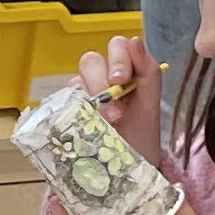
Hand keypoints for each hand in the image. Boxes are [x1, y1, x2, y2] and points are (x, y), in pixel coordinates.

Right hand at [81, 32, 164, 168]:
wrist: (126, 173)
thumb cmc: (140, 139)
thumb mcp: (150, 107)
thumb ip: (148, 73)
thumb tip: (135, 41)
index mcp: (126, 72)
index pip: (117, 46)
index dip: (118, 59)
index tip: (120, 80)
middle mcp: (102, 79)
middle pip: (91, 61)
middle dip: (101, 82)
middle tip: (113, 109)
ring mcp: (83, 95)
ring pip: (76, 80)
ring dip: (90, 100)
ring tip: (105, 124)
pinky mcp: (68, 112)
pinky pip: (64, 101)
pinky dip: (75, 111)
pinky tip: (86, 126)